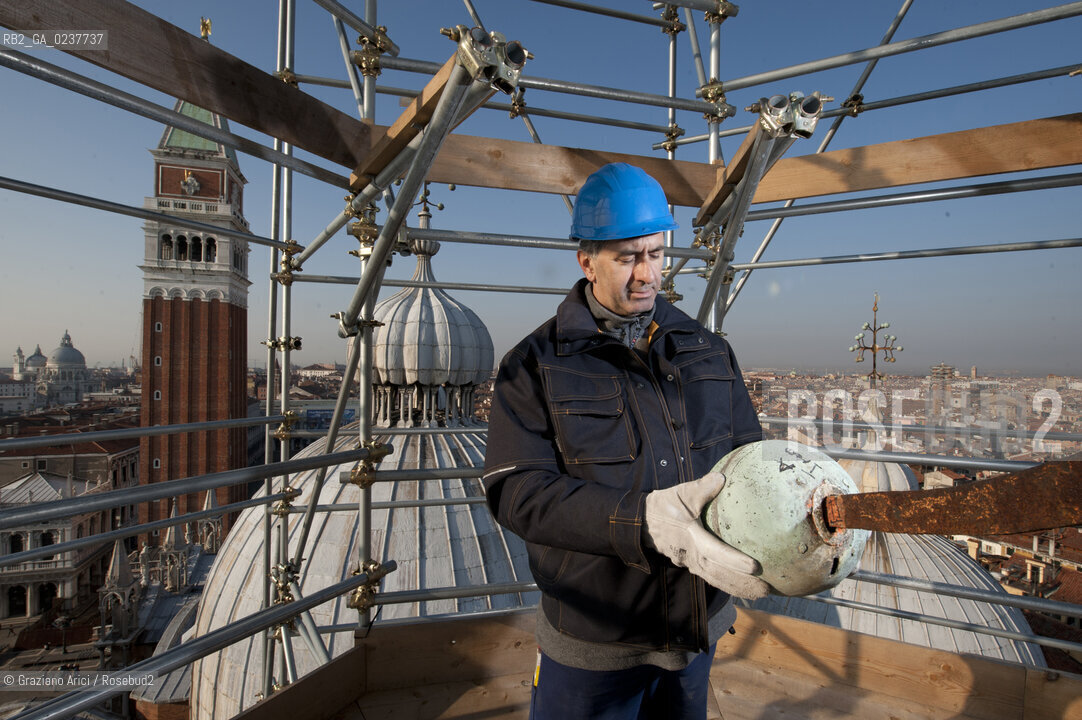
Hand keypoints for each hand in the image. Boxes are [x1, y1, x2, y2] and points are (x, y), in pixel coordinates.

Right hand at [644, 472, 769, 599]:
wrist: (641, 522)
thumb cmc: (663, 506)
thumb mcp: (681, 493)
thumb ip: (702, 487)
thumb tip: (722, 478)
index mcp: (691, 538)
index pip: (716, 553)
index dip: (735, 561)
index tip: (755, 567)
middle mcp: (691, 555)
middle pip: (719, 574)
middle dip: (743, 583)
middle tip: (766, 589)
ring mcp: (689, 562)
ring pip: (716, 579)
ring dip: (738, 588)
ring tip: (760, 593)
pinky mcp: (690, 564)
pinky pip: (711, 577)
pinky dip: (727, 584)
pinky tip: (742, 587)